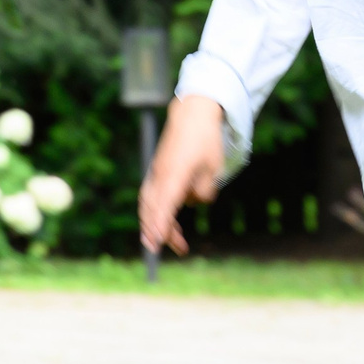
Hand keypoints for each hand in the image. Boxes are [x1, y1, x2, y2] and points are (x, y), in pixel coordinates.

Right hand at [139, 94, 227, 254]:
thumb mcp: (214, 167)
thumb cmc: (206, 140)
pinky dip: (158, 211)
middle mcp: (162, 174)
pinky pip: (152, 197)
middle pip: (153, 208)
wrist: (192, 114)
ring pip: (150, 204)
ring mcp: (156, 172)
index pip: (165, 205)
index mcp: (176, 173)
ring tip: (179, 242)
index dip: (161, 225)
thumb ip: (205, 189)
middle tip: (172, 250)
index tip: (157, 244)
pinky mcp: (157, 171)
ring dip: (159, 224)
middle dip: (159, 231)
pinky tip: (170, 223)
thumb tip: (196, 201)